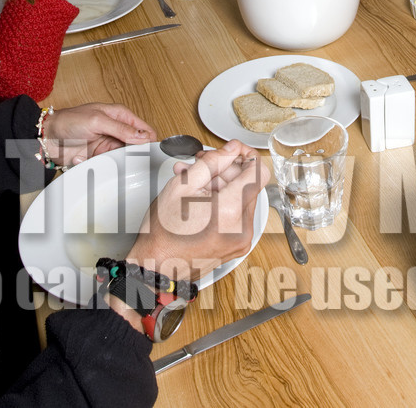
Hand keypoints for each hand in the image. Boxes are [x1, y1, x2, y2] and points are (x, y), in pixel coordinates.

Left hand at [42, 103, 155, 166]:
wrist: (48, 138)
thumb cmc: (69, 121)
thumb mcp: (97, 120)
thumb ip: (121, 129)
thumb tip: (143, 136)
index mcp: (120, 115)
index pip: (144, 129)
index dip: (149, 141)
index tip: (149, 152)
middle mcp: (117, 130)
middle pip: (137, 146)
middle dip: (134, 154)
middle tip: (127, 159)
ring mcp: (108, 144)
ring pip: (124, 158)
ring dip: (117, 161)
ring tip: (105, 159)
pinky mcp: (100, 156)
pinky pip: (110, 165)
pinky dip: (105, 165)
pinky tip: (93, 160)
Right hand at [129, 141, 266, 280]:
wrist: (157, 266)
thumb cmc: (164, 233)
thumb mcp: (182, 185)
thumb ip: (212, 162)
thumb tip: (232, 150)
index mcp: (230, 211)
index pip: (258, 172)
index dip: (248, 155)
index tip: (234, 151)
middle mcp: (242, 228)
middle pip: (249, 185)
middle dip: (228, 171)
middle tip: (204, 166)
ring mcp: (242, 239)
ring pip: (243, 199)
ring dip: (224, 186)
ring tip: (197, 184)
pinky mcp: (238, 246)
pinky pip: (238, 216)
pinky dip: (224, 204)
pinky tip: (203, 200)